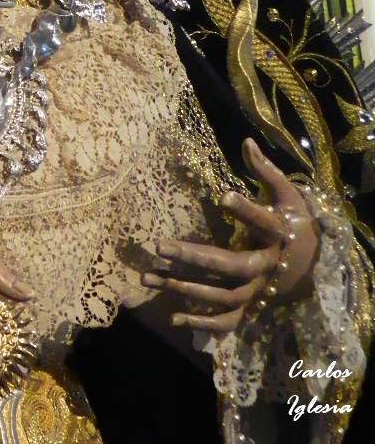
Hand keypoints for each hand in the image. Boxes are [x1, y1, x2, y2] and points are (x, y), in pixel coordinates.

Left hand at [140, 137, 320, 334]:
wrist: (317, 266)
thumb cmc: (296, 222)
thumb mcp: (287, 193)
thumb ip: (265, 170)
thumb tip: (246, 141)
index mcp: (279, 234)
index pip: (263, 222)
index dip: (246, 210)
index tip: (224, 196)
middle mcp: (268, 266)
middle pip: (231, 265)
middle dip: (194, 257)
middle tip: (158, 246)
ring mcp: (260, 291)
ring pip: (222, 295)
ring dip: (185, 288)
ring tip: (148, 278)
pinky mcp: (253, 306)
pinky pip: (227, 321)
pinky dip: (202, 323)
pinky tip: (173, 318)